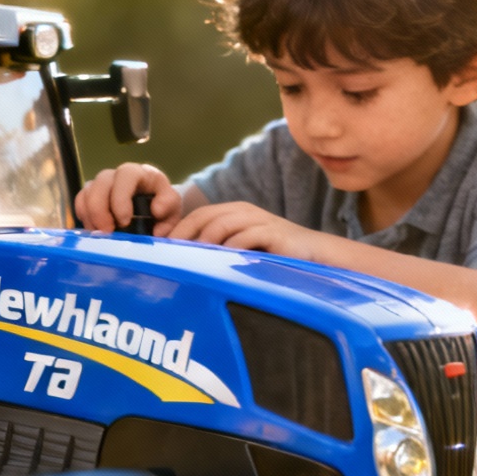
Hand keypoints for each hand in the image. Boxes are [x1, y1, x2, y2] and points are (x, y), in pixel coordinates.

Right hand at [74, 164, 182, 233]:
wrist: (155, 210)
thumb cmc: (163, 206)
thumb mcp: (173, 206)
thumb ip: (169, 206)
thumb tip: (156, 210)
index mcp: (140, 173)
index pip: (126, 175)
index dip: (120, 197)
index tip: (124, 221)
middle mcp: (118, 175)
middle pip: (101, 181)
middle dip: (100, 208)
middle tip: (107, 231)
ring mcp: (103, 184)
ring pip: (88, 191)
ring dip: (90, 215)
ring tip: (100, 235)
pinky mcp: (92, 196)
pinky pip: (80, 201)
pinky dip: (83, 216)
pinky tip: (94, 230)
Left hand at [167, 201, 330, 259]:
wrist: (314, 253)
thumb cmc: (274, 255)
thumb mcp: (243, 249)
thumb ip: (219, 249)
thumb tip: (185, 263)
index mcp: (233, 213)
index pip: (197, 216)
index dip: (178, 230)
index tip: (162, 249)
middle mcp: (243, 212)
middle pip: (205, 218)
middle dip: (184, 236)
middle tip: (170, 255)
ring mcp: (258, 220)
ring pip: (221, 225)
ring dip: (203, 243)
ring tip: (191, 261)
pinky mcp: (273, 232)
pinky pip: (245, 237)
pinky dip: (229, 249)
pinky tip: (220, 263)